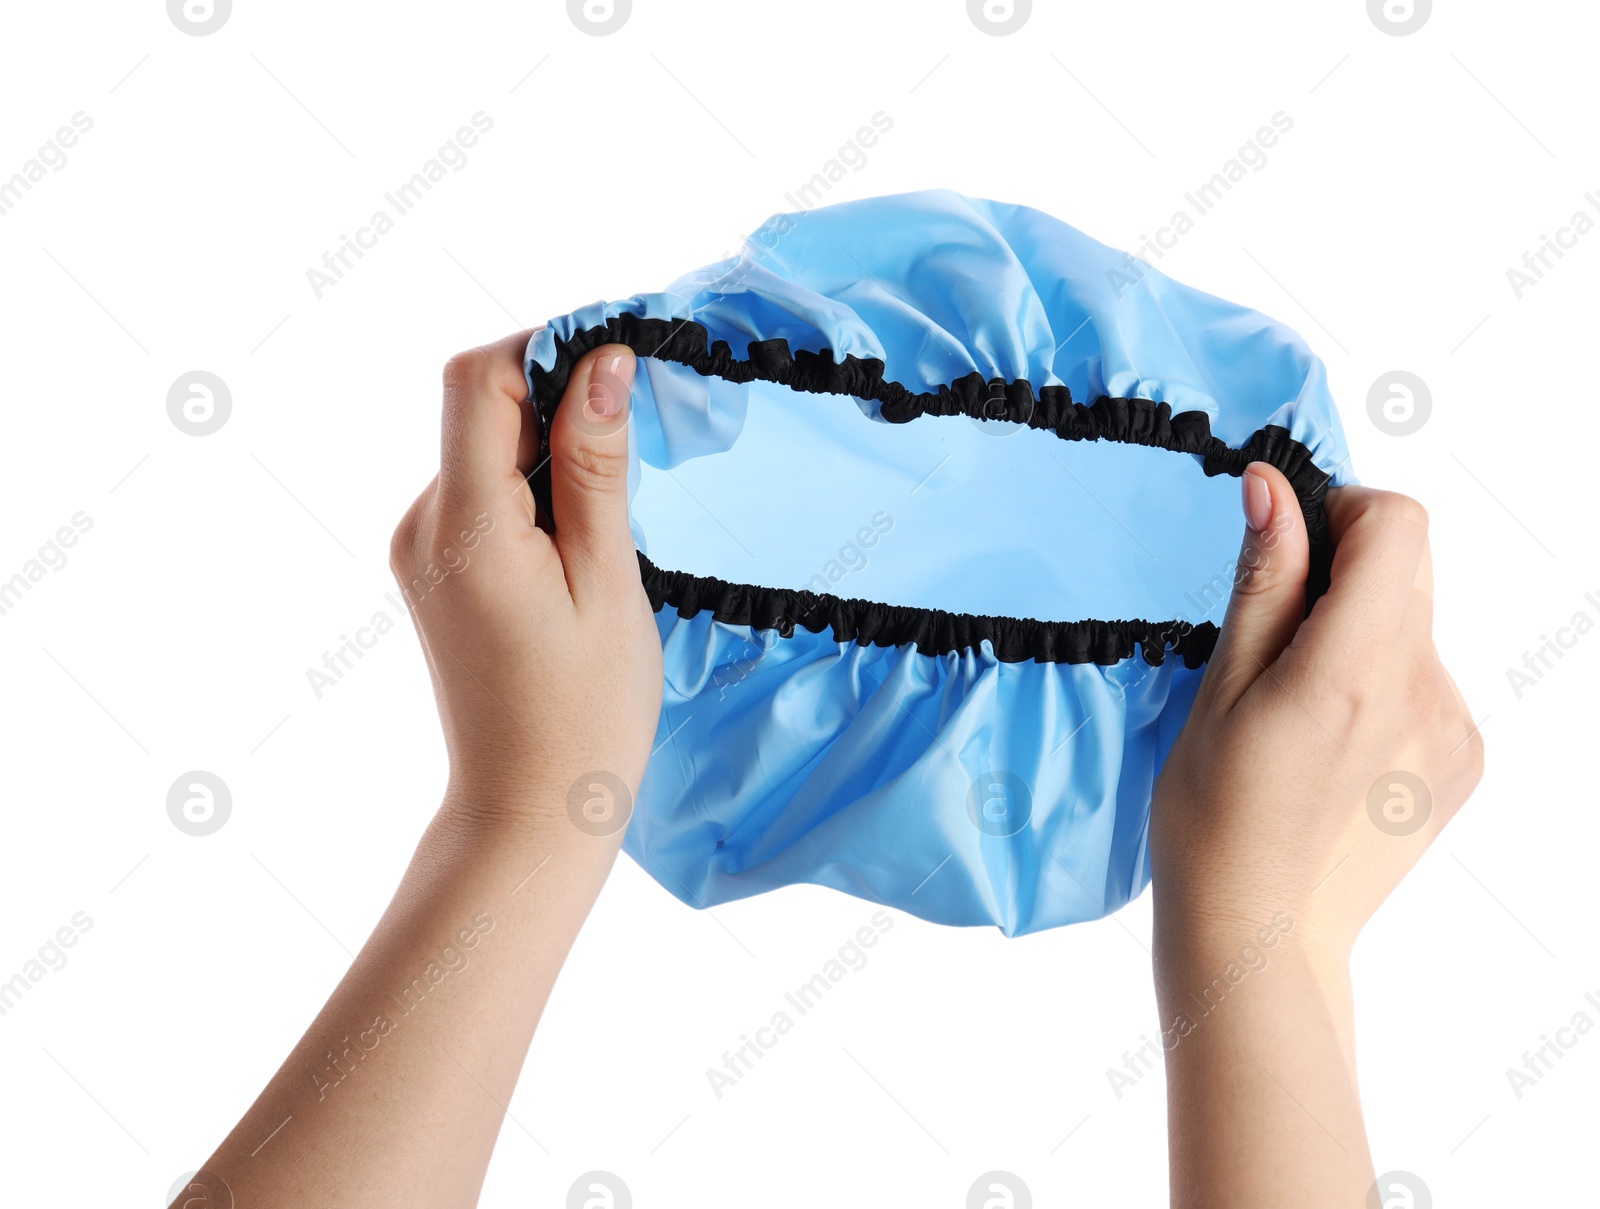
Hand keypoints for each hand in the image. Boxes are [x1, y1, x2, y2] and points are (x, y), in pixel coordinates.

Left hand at [388, 332, 661, 833]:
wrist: (529, 810)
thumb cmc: (587, 712)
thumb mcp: (609, 581)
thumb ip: (597, 465)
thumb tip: (602, 360)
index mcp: (464, 527)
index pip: (479, 379)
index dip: (547, 346)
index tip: (622, 359)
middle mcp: (423, 525)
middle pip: (480, 405)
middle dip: (560, 395)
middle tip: (643, 431)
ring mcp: (420, 547)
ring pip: (485, 445)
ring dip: (552, 444)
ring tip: (617, 510)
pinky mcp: (434, 566)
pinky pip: (483, 490)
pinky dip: (536, 484)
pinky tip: (584, 536)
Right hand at [1150, 462, 1484, 963]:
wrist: (1261, 936)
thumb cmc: (1213, 819)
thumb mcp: (1219, 689)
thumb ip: (1263, 582)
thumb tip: (1274, 488)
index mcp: (1355, 669)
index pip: (1398, 524)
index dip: (1342, 511)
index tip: (1291, 545)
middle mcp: (1424, 693)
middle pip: (1411, 567)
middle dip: (1346, 569)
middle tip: (1278, 631)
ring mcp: (1453, 731)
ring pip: (1416, 624)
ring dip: (1362, 629)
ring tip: (1299, 704)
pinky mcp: (1463, 761)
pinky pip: (1428, 679)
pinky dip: (1383, 680)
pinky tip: (1331, 740)